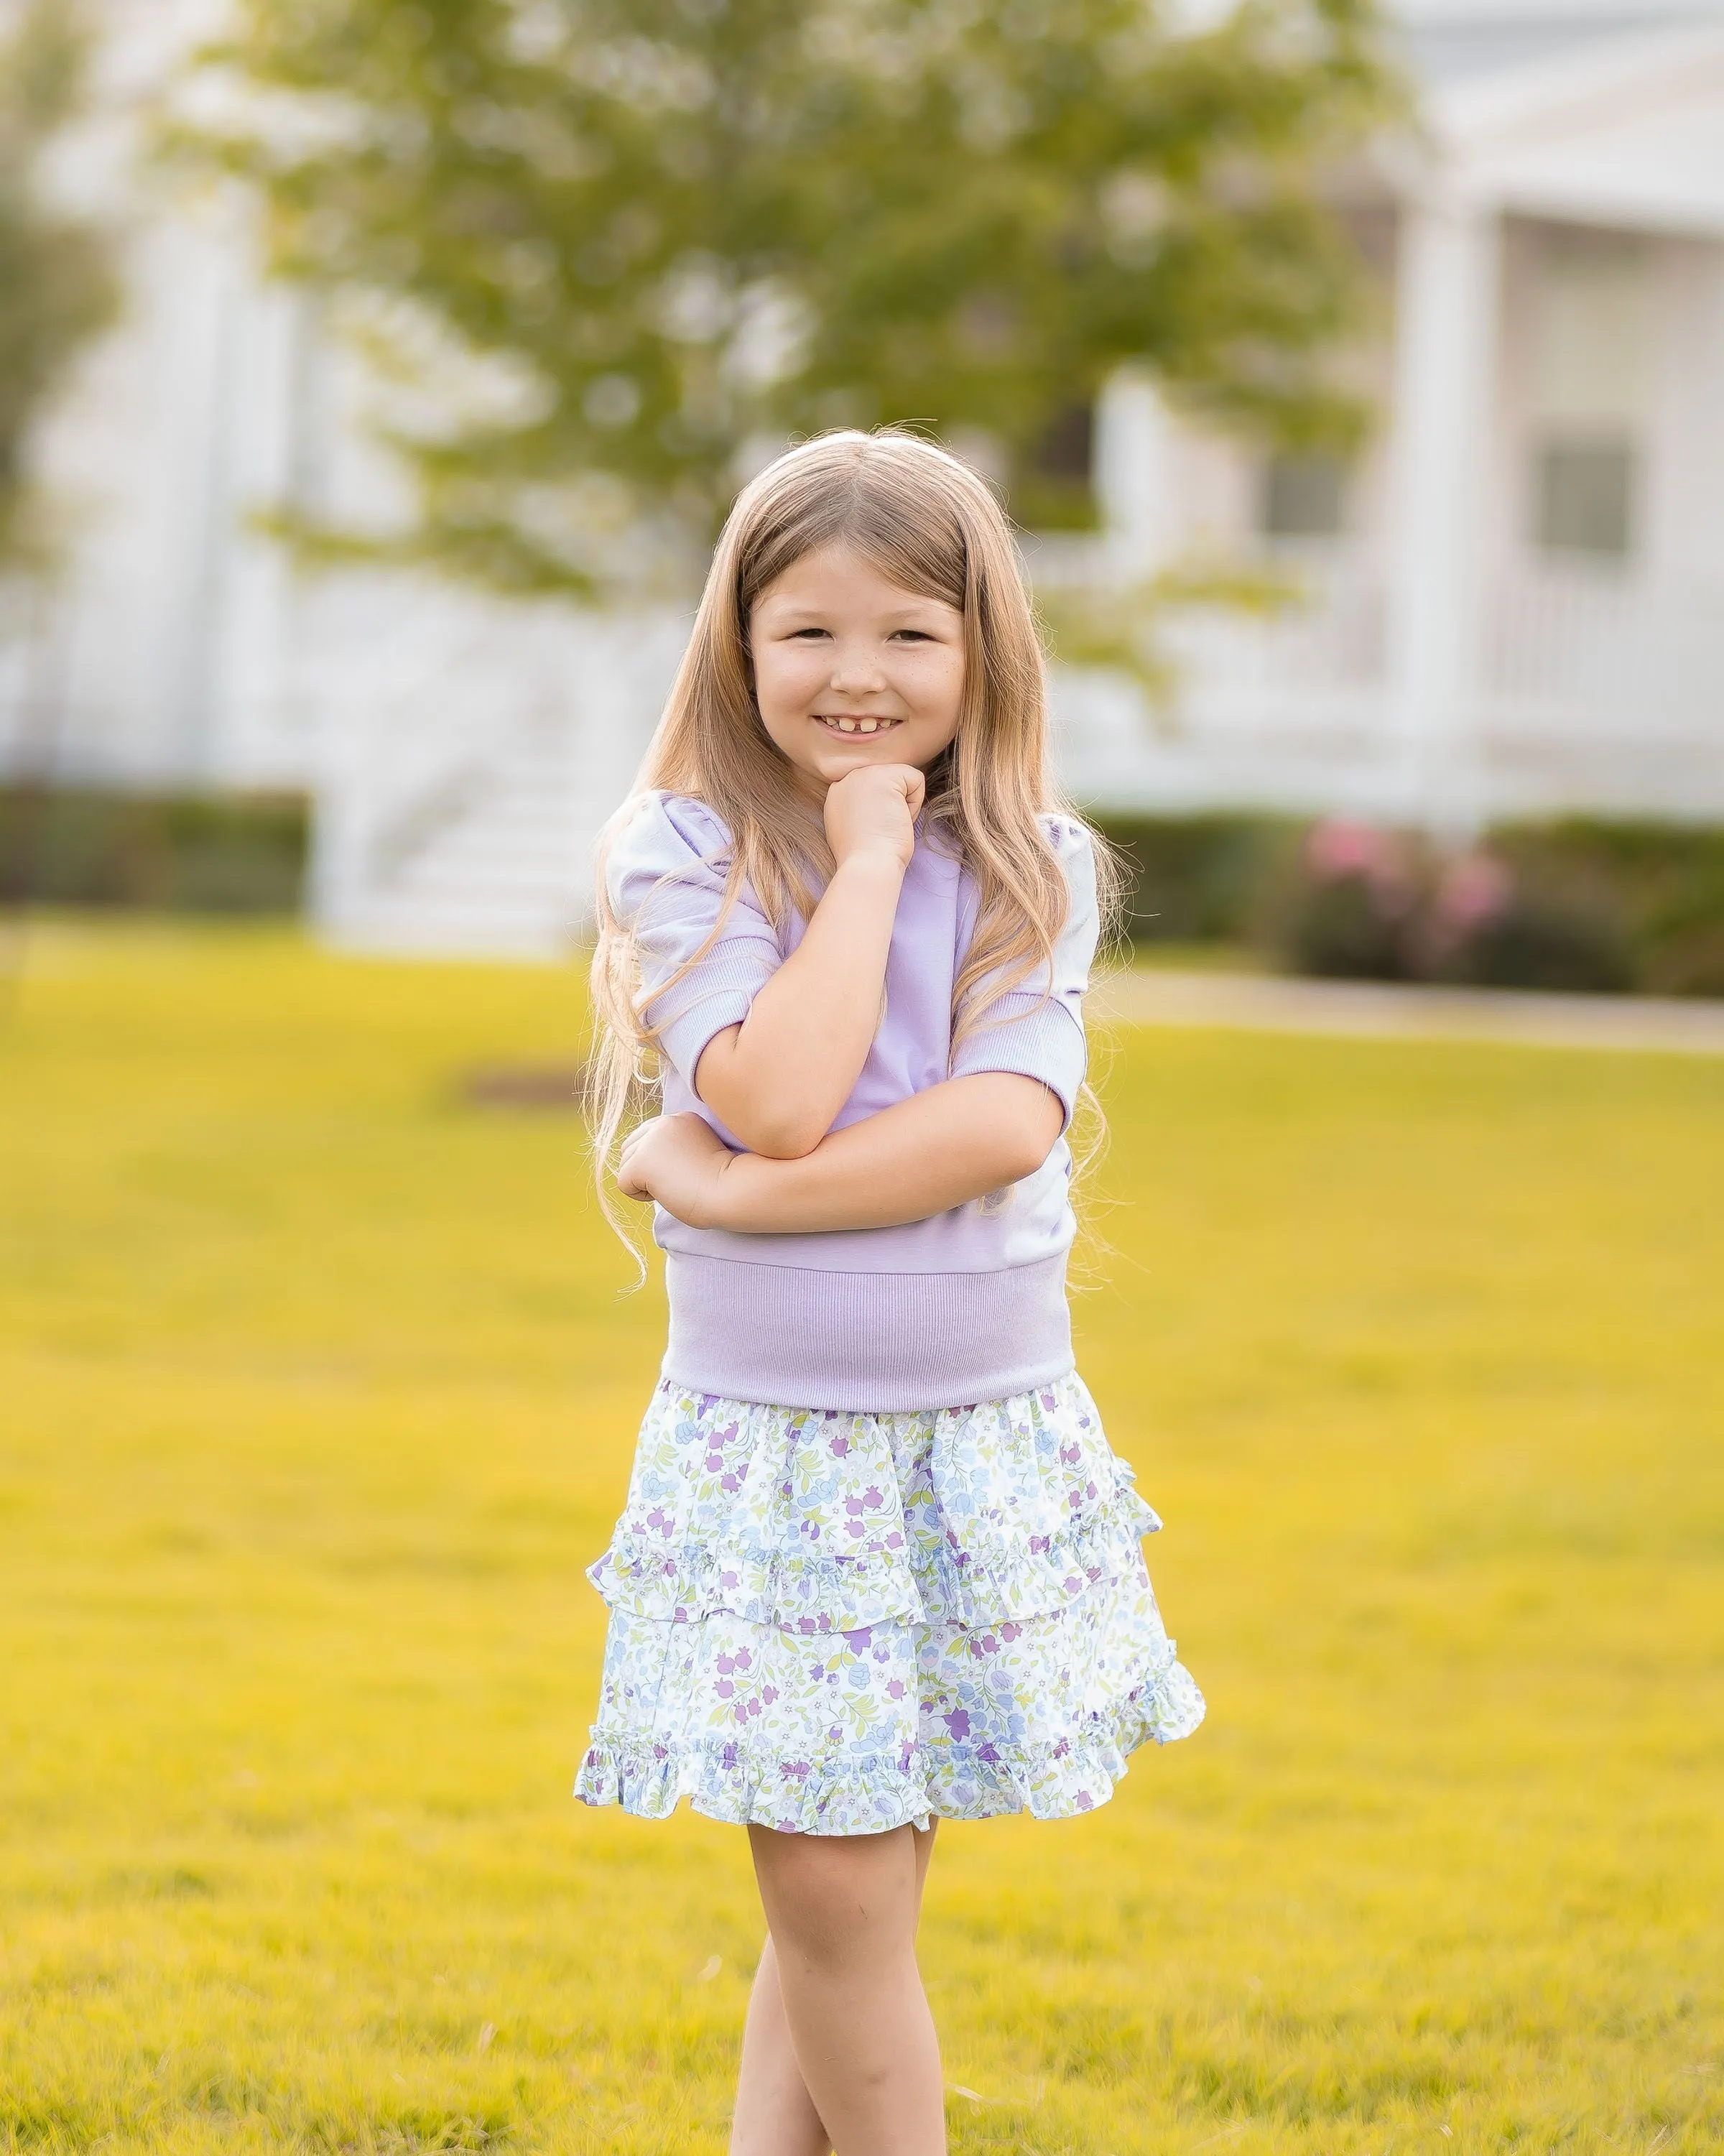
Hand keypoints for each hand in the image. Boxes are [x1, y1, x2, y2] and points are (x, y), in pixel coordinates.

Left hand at [617, 1112, 735, 1227]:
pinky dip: (642, 1196)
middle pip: (631, 1148)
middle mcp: (663, 1122)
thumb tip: (648, 1164)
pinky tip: (668, 1192)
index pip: (648, 1138)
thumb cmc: (722, 1183)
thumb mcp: (697, 1153)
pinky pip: (624, 1184)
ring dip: (645, 1182)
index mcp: (680, 1119)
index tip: (687, 1171)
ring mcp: (650, 1140)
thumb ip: (673, 1149)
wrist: (733, 1191)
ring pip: (625, 1165)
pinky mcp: (641, 1161)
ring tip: (677, 1184)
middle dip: (647, 1169)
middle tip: (681, 1179)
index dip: (660, 1161)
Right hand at [823, 763, 923, 873]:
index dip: (882, 811)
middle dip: (892, 806)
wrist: (867, 866)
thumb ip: (859, 810)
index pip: (874, 790)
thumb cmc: (865, 859)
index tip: (873, 832)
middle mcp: (846, 778)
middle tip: (879, 830)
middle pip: (890, 783)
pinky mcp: (883, 774)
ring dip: (903, 805)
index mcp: (837, 794)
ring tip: (886, 825)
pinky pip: (916, 779)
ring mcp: (862, 773)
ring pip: (903, 780)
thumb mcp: (852, 829)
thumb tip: (880, 806)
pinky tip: (897, 819)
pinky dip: (915, 803)